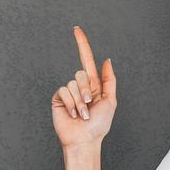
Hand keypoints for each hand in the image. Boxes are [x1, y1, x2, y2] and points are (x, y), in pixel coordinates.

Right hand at [51, 26, 116, 150]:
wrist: (85, 140)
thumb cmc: (99, 125)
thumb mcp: (110, 101)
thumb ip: (109, 80)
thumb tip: (107, 60)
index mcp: (94, 85)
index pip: (87, 60)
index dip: (82, 44)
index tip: (76, 29)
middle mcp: (81, 86)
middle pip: (81, 73)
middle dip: (87, 90)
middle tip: (89, 106)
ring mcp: (69, 92)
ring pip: (73, 82)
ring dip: (80, 101)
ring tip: (82, 114)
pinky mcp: (59, 98)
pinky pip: (64, 90)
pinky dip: (70, 103)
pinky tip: (72, 114)